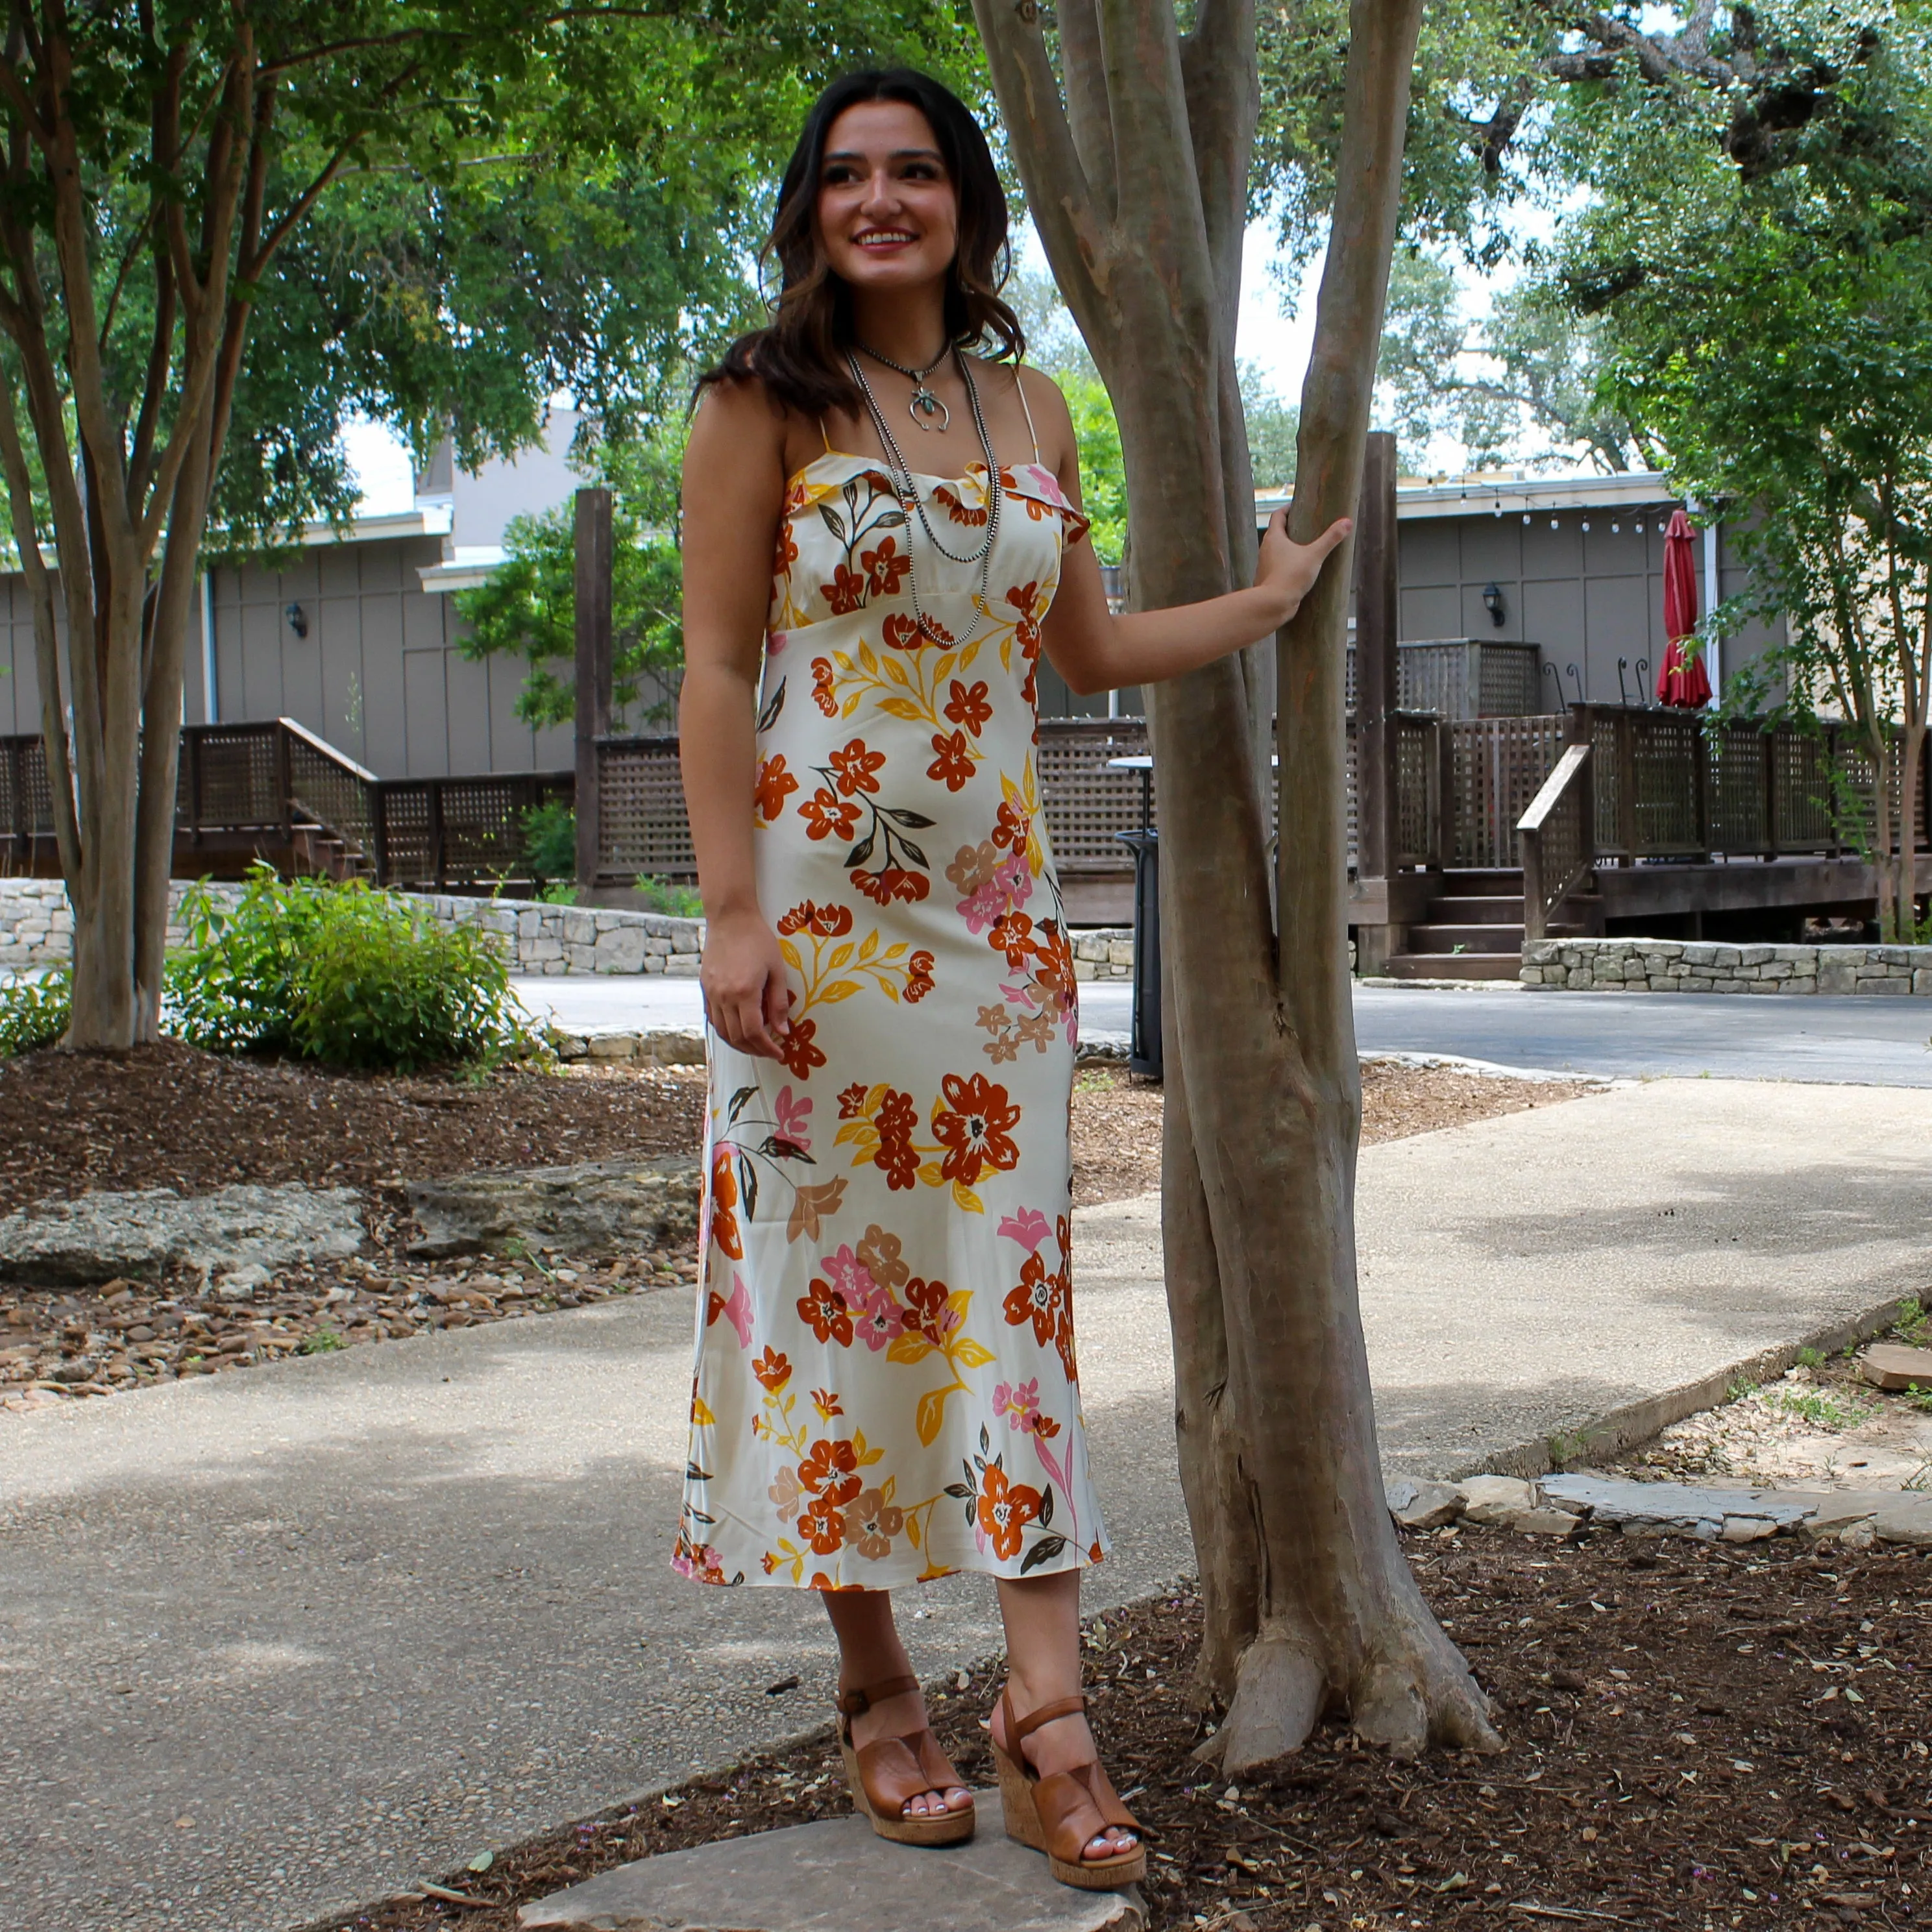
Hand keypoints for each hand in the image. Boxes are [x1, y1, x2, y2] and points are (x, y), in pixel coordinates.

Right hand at [700, 905, 791, 1059]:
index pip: (754, 1033)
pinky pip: (713, 1019)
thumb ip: (779, 1003)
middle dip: (755, 1050)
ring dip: (739, 1044)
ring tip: (755, 1046)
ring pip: (722, 1031)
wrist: (730, 919)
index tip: (779, 1054)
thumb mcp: (777, 970)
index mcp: (745, 992)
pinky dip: (725, 1031)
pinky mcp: (704, 988)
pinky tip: (737, 1031)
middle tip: (770, 1052)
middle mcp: (724, 996)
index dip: (767, 1048)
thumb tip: (783, 1032)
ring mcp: (711, 993)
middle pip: (737, 1037)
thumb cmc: (758, 940)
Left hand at [1255, 507, 1352, 625]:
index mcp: (1274, 538)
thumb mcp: (1315, 555)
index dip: (1287, 509)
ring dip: (1287, 547)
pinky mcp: (1268, 580)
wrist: (1273, 604)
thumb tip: (1347, 522)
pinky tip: (1298, 570)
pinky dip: (1286, 564)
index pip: (1277, 516)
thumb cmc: (1291, 576)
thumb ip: (1331, 539)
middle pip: (1276, 533)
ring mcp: (1265, 565)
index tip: (1296, 506)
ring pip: (1275, 551)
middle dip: (1289, 528)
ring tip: (1303, 548)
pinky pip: (1277, 567)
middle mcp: (1265, 549)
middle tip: (1304, 525)